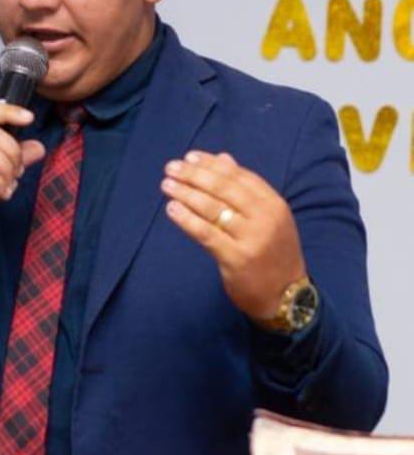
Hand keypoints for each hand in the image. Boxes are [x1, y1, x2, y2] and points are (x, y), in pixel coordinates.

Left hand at [160, 150, 306, 320]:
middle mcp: (265, 218)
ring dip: (186, 193)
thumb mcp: (269, 218)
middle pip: (223, 188)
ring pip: (212, 208)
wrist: (287, 297)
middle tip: (171, 167)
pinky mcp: (236, 258)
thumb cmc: (272, 253)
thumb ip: (246, 189)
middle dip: (194, 175)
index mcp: (273, 204)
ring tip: (167, 185)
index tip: (190, 157)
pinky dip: (187, 219)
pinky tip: (172, 209)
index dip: (212, 164)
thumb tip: (223, 158)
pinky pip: (206, 233)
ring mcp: (252, 238)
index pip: (238, 176)